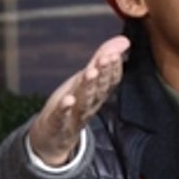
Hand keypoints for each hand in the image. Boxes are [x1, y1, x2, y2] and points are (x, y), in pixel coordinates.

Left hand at [28, 35, 127, 166]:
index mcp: (98, 93)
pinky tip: (67, 100)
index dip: (112, 68)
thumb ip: (102, 60)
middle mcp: (90, 104)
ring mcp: (74, 115)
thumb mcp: (87, 80)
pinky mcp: (58, 124)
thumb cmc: (74, 104)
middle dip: (103, 74)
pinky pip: (62, 116)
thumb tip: (125, 40)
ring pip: (84, 100)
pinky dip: (65, 109)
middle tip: (105, 59)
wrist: (53, 138)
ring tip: (90, 72)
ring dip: (88, 87)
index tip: (114, 54)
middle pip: (99, 88)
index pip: (110, 80)